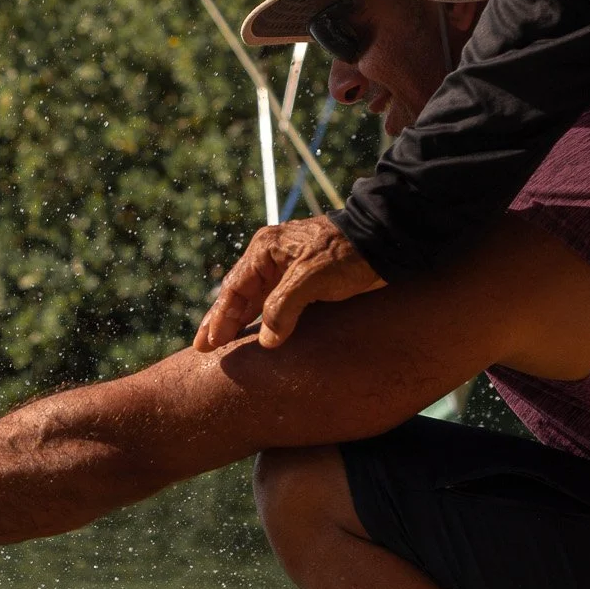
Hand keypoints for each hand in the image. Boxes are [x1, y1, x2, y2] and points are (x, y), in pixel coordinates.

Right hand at [194, 215, 384, 352]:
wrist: (386, 241)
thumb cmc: (349, 254)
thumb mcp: (312, 278)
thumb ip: (283, 308)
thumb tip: (265, 341)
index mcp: (265, 249)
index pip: (234, 288)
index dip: (220, 318)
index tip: (209, 344)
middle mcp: (270, 256)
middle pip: (238, 294)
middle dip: (221, 321)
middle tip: (202, 347)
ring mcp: (286, 267)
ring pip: (254, 299)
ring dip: (239, 321)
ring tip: (222, 345)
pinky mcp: (303, 278)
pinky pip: (272, 301)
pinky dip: (260, 319)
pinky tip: (255, 334)